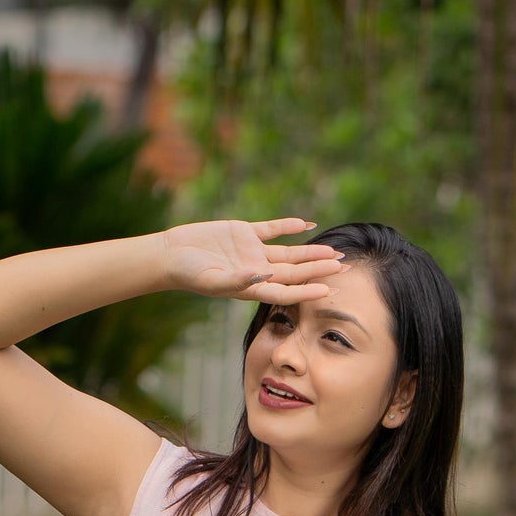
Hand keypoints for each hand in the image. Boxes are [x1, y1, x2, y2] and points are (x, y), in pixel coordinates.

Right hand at [158, 217, 344, 303]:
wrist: (171, 254)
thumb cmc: (188, 274)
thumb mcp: (212, 280)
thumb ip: (237, 281)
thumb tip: (261, 276)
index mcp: (251, 287)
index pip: (286, 291)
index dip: (307, 292)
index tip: (328, 290)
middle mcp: (256, 271)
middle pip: (294, 271)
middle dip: (318, 270)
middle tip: (344, 268)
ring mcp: (252, 251)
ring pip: (289, 252)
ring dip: (310, 252)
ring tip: (333, 252)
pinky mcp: (244, 233)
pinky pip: (272, 229)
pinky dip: (288, 226)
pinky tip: (307, 224)